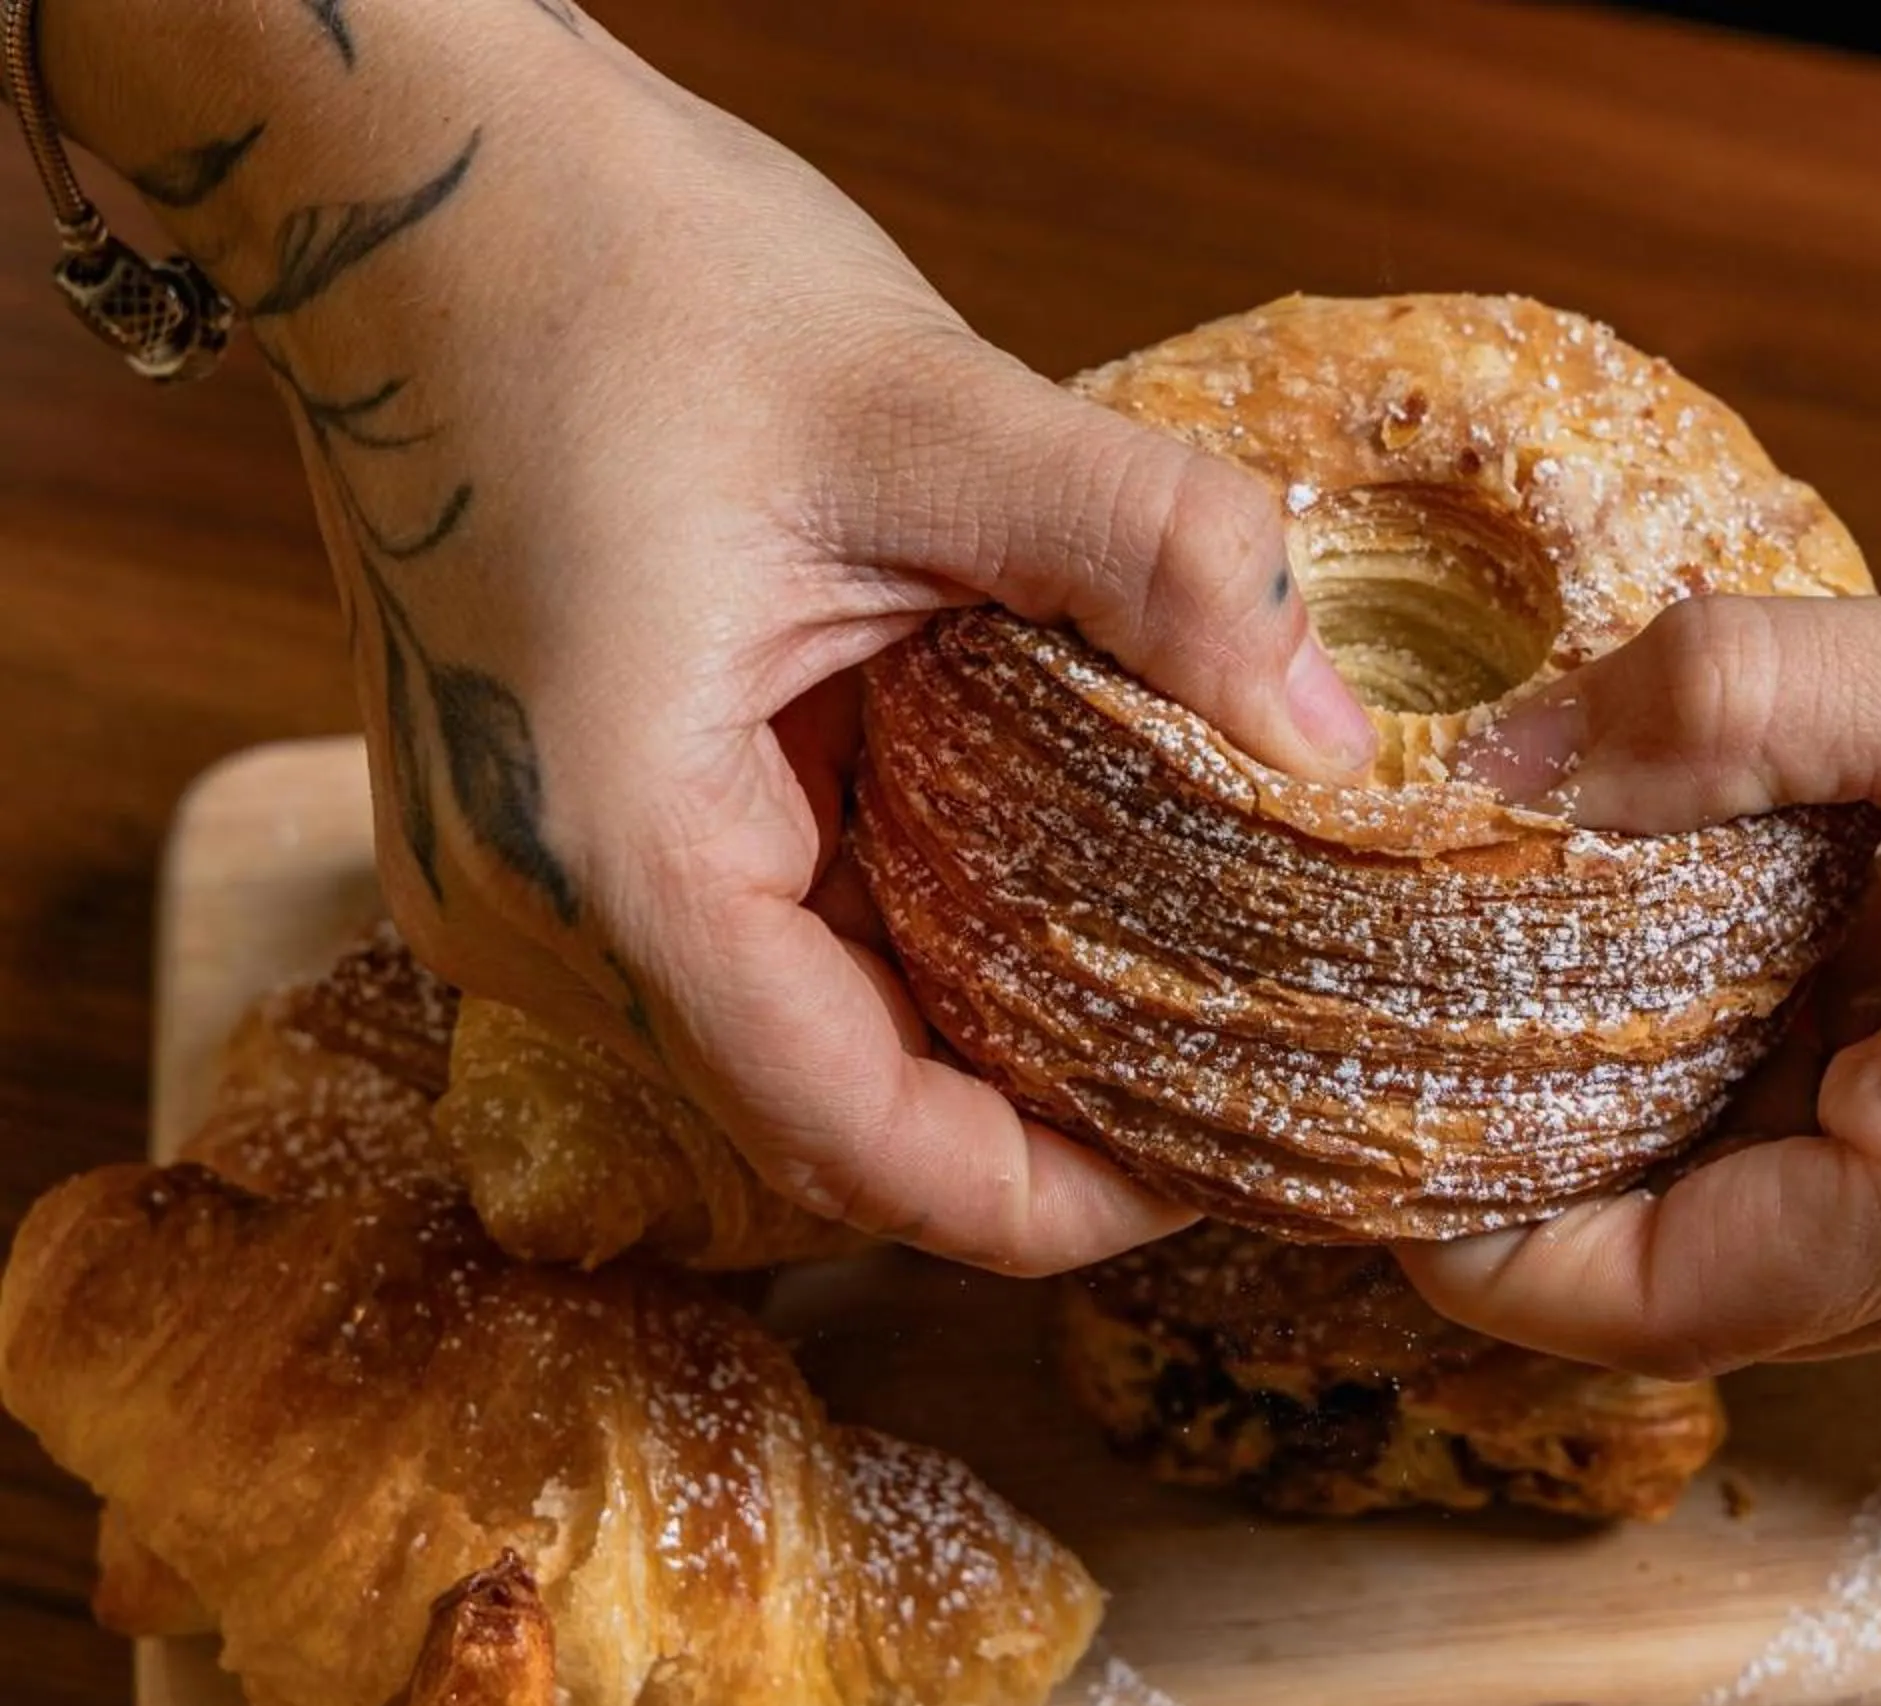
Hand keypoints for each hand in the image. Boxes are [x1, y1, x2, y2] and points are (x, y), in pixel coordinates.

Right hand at [51, 0, 1374, 1269]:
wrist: (400, 180)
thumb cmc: (609, 267)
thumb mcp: (921, 401)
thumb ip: (1151, 558)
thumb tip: (1332, 742)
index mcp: (615, 853)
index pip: (860, 1145)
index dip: (1055, 1201)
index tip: (1216, 1165)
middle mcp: (538, 919)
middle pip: (832, 1127)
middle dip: (1037, 1129)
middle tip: (1232, 1078)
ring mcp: (533, 886)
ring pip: (795, 1050)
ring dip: (972, 1040)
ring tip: (1166, 991)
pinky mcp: (562, 831)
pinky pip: (754, 956)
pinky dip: (899, 951)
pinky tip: (1030, 885)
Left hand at [1402, 465, 1880, 1372]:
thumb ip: (1725, 714)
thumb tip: (1503, 750)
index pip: (1658, 1299)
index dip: (1479, 1246)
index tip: (1348, 1135)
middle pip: (1700, 1280)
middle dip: (1538, 1172)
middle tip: (1385, 1024)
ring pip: (1775, 1215)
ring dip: (1642, 1108)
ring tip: (1492, 963)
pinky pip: (1859, 1143)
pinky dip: (1750, 1059)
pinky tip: (1671, 923)